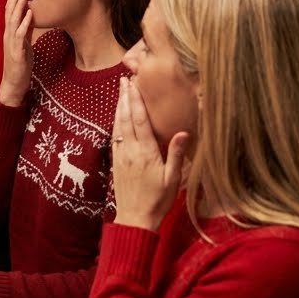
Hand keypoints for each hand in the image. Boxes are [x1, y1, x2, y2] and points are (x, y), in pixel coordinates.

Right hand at [0, 0, 34, 105]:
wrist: (13, 84)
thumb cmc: (20, 64)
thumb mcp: (24, 44)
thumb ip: (25, 30)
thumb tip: (30, 16)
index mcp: (10, 33)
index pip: (9, 11)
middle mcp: (8, 35)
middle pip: (9, 12)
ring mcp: (11, 43)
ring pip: (13, 21)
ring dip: (18, 6)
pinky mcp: (17, 52)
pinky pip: (21, 35)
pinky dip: (25, 23)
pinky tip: (29, 14)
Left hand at [110, 76, 189, 231]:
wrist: (135, 217)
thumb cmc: (158, 200)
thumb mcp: (173, 178)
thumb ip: (177, 154)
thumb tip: (184, 132)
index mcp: (146, 152)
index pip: (140, 120)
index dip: (137, 101)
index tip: (134, 85)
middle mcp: (130, 150)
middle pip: (126, 118)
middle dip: (125, 97)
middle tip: (124, 79)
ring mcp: (121, 154)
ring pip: (118, 125)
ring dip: (119, 106)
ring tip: (120, 91)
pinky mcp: (116, 160)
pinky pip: (115, 136)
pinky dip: (116, 121)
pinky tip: (117, 115)